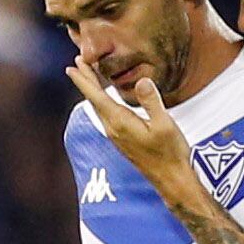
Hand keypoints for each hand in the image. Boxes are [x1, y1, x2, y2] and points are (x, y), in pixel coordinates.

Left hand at [64, 63, 193, 195]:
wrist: (171, 179)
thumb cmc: (170, 153)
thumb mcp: (164, 124)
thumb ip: (151, 101)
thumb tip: (142, 80)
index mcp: (121, 123)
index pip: (97, 97)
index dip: (84, 80)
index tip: (72, 67)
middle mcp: (114, 129)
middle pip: (94, 100)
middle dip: (85, 81)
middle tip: (76, 63)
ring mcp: (117, 136)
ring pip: (99, 108)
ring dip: (93, 91)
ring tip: (88, 76)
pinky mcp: (122, 140)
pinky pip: (106, 115)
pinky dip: (102, 102)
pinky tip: (105, 99)